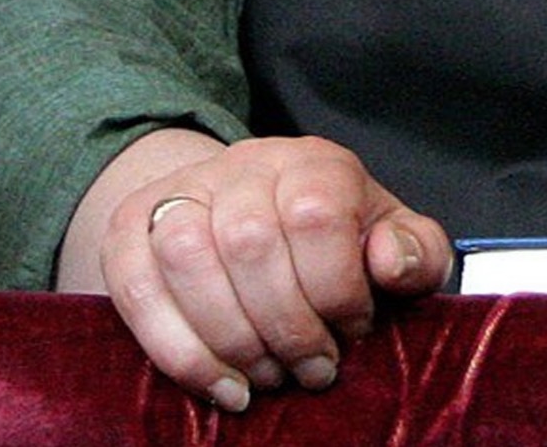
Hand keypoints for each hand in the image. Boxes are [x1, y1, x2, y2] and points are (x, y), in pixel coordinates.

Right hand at [57, 128, 451, 411]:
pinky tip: (222, 385)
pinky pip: (136, 288)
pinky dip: (178, 350)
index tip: (352, 332)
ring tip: (267, 379)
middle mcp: (243, 164)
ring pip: (187, 256)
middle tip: (311, 370)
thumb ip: (416, 250)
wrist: (245, 214)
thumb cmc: (333, 242)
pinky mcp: (129, 229)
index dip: (335, 289)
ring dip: (231, 339)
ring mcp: (181, 191)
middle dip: (285, 326)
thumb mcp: (388, 240)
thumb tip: (389, 262)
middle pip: (249, 240)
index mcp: (313, 162)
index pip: (317, 213)